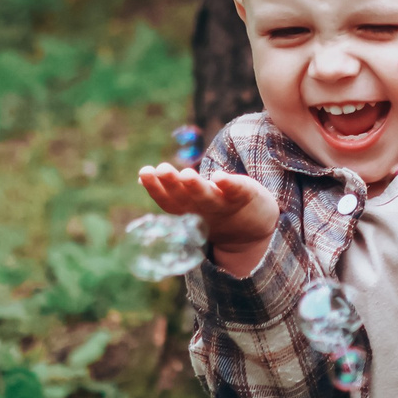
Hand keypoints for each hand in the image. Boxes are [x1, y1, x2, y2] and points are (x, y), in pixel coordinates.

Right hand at [137, 163, 278, 276]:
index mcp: (188, 208)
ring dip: (196, 187)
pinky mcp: (245, 196)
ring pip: (208, 196)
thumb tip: (142, 178)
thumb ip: (172, 190)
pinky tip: (219, 176)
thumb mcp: (192, 200)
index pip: (168, 200)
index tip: (144, 172)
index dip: (155, 188)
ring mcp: (224, 204)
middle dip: (172, 183)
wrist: (254, 228)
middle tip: (160, 169)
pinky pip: (236, 190)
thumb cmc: (216, 208)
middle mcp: (203, 209)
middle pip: (186, 198)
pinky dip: (228, 184)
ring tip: (186, 174)